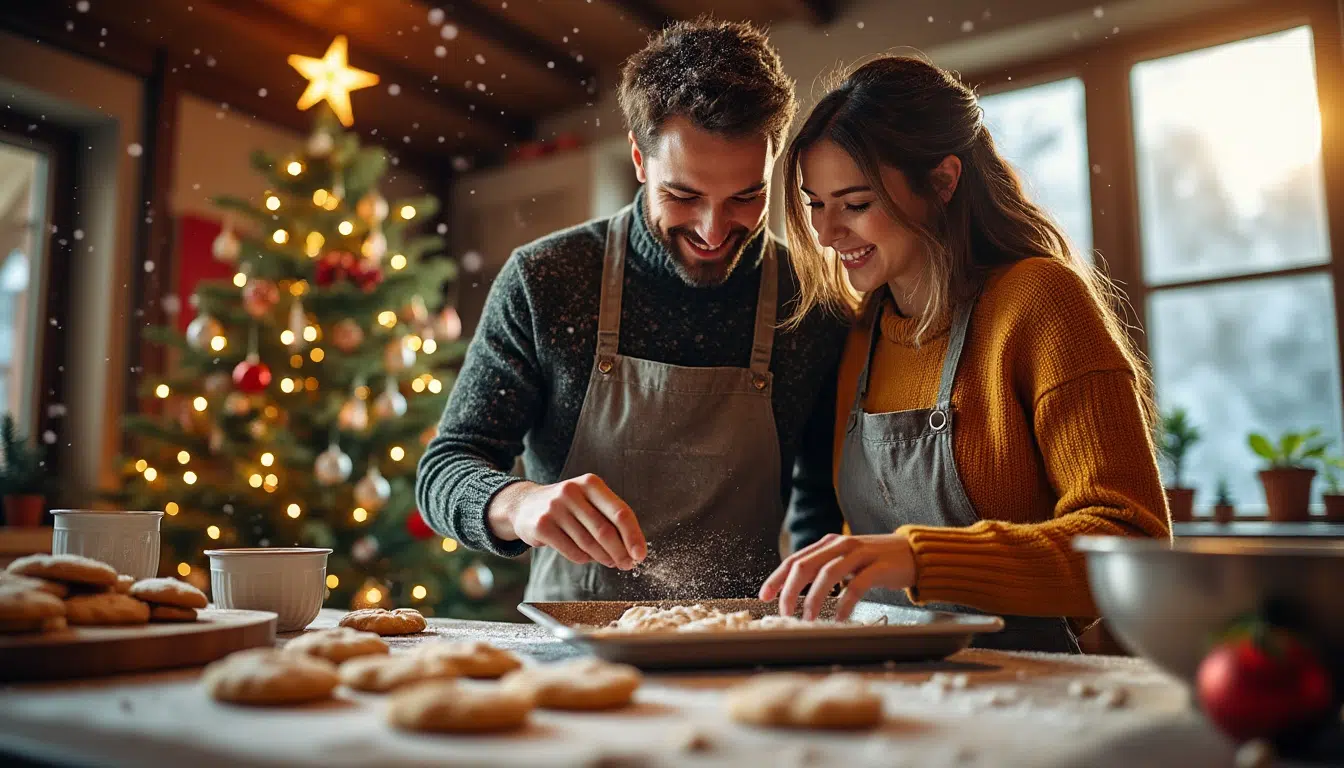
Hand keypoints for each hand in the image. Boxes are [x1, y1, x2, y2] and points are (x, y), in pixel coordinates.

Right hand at [487, 474, 646, 568]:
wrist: (525, 505)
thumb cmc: (567, 506)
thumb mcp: (589, 501)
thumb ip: (610, 519)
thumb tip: (633, 550)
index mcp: (590, 483)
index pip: (620, 512)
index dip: (633, 536)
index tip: (640, 554)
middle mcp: (572, 491)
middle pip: (605, 531)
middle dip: (620, 552)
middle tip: (628, 565)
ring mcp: (555, 508)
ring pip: (589, 544)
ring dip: (604, 558)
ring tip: (610, 561)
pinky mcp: (542, 526)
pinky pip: (572, 551)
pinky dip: (584, 559)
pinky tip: (587, 557)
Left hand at [758, 533, 915, 620]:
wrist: (914, 553)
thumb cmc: (876, 561)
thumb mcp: (846, 561)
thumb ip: (824, 569)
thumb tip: (795, 591)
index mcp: (829, 543)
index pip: (795, 559)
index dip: (777, 578)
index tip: (764, 596)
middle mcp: (841, 544)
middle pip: (806, 565)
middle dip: (790, 590)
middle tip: (784, 612)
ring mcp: (860, 554)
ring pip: (827, 574)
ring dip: (814, 598)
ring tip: (808, 619)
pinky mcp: (879, 566)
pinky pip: (856, 586)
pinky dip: (845, 603)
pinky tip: (840, 618)